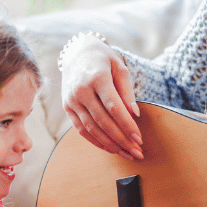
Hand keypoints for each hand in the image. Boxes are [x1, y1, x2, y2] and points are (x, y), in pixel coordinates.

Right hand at [60, 34, 142, 159]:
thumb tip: (135, 114)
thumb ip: (127, 91)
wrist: (77, 53)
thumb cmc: (104, 60)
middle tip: (137, 152)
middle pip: (103, 121)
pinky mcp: (67, 108)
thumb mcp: (120, 67)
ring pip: (91, 129)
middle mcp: (81, 90)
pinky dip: (96, 141)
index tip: (139, 138)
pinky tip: (110, 148)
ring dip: (110, 145)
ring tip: (126, 154)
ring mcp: (71, 100)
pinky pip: (81, 129)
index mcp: (97, 78)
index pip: (114, 107)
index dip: (127, 125)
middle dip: (121, 140)